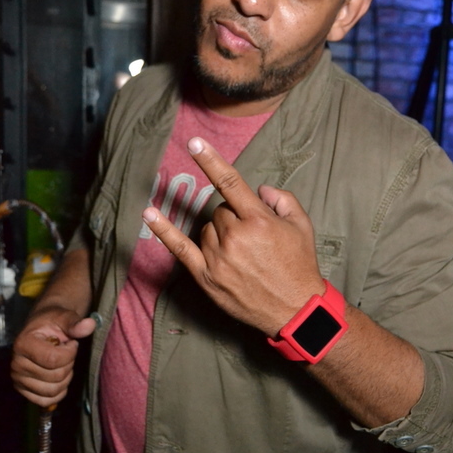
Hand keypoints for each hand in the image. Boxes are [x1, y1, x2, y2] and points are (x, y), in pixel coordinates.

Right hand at [11, 306, 95, 406]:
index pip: (53, 359)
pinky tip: (60, 377)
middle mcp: (16, 364)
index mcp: (23, 344)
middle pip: (55, 377)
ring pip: (52, 391)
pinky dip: (58, 392)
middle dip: (68, 364)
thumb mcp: (63, 317)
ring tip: (62, 363)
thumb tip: (90, 325)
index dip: (70, 353)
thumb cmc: (52, 323)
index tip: (71, 343)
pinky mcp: (23, 390)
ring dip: (65, 378)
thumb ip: (75, 323)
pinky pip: (46, 401)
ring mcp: (18, 379)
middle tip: (66, 353)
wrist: (41, 329)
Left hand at [142, 136, 324, 335]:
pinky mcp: (207, 277)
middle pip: (220, 211)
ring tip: (243, 256)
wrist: (296, 310)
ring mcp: (218, 257)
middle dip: (235, 218)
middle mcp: (235, 237)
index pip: (230, 183)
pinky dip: (164, 231)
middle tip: (254, 240)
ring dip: (220, 234)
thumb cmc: (299, 265)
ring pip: (207, 228)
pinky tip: (149, 214)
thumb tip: (258, 189)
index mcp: (259, 220)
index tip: (193, 143)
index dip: (211, 161)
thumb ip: (281, 198)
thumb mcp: (302, 225)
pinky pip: (180, 249)